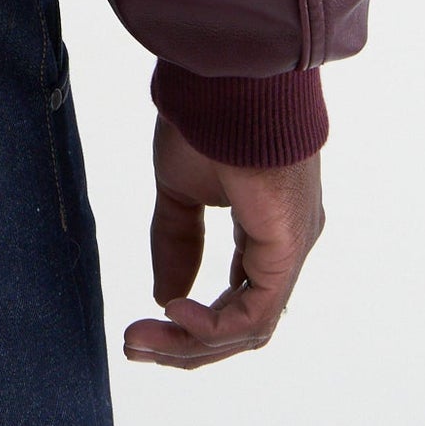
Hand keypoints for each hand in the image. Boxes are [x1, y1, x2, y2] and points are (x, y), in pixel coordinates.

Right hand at [123, 117, 322, 368]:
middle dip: (185, 343)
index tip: (141, 327)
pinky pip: (255, 312)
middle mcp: (284, 246)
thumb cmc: (209, 118)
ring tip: (142, 339)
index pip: (237, 299)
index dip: (191, 323)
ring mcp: (290, 249)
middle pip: (241, 322)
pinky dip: (214, 325)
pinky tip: (176, 311)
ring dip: (191, 342)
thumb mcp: (180, 190)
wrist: (227, 79)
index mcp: (265, 229)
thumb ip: (177, 242)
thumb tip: (165, 295)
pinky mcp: (286, 248)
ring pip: (248, 326)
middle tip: (135, 346)